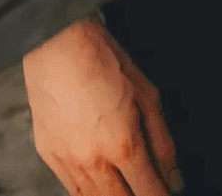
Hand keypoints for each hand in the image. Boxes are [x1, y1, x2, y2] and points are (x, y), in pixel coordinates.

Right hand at [22, 14, 182, 195]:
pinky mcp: (48, 154)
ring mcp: (67, 160)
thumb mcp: (146, 94)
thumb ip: (161, 140)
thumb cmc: (102, 59)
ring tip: (125, 185)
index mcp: (122, 145)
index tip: (168, 193)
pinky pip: (70, 188)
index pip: (149, 193)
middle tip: (147, 188)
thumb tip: (173, 175)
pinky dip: (88, 191)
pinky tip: (100, 183)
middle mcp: (93, 160)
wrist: (56, 41)